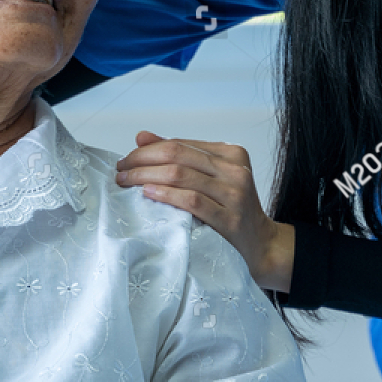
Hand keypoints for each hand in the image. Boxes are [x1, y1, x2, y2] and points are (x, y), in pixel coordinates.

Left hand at [115, 132, 294, 291]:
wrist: (260, 245)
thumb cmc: (231, 211)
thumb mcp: (211, 179)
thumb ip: (181, 158)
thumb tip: (142, 136)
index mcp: (232, 154)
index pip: (181, 144)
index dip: (150, 148)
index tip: (127, 158)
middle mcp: (236, 170)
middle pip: (178, 156)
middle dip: (143, 160)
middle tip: (121, 169)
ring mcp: (235, 194)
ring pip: (181, 175)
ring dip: (146, 176)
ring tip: (126, 181)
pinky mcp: (230, 218)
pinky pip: (191, 201)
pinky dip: (166, 194)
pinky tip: (148, 193)